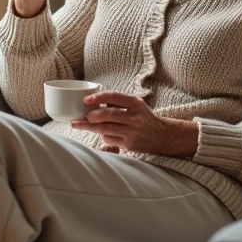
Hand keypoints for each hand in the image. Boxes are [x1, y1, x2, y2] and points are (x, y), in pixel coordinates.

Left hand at [71, 91, 198, 157]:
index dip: (98, 98)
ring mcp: (132, 132)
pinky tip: (103, 133)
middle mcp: (134, 117)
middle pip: (106, 115)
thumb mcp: (136, 105)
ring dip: (90, 127)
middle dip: (90, 116)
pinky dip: (103, 136)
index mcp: (135, 103)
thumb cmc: (144, 118)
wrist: (163, 136)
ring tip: (79, 124)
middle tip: (82, 116)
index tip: (86, 100)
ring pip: (105, 129)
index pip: (113, 97)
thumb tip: (93, 102)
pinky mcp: (130, 145)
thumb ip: (118, 102)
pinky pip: (110, 139)